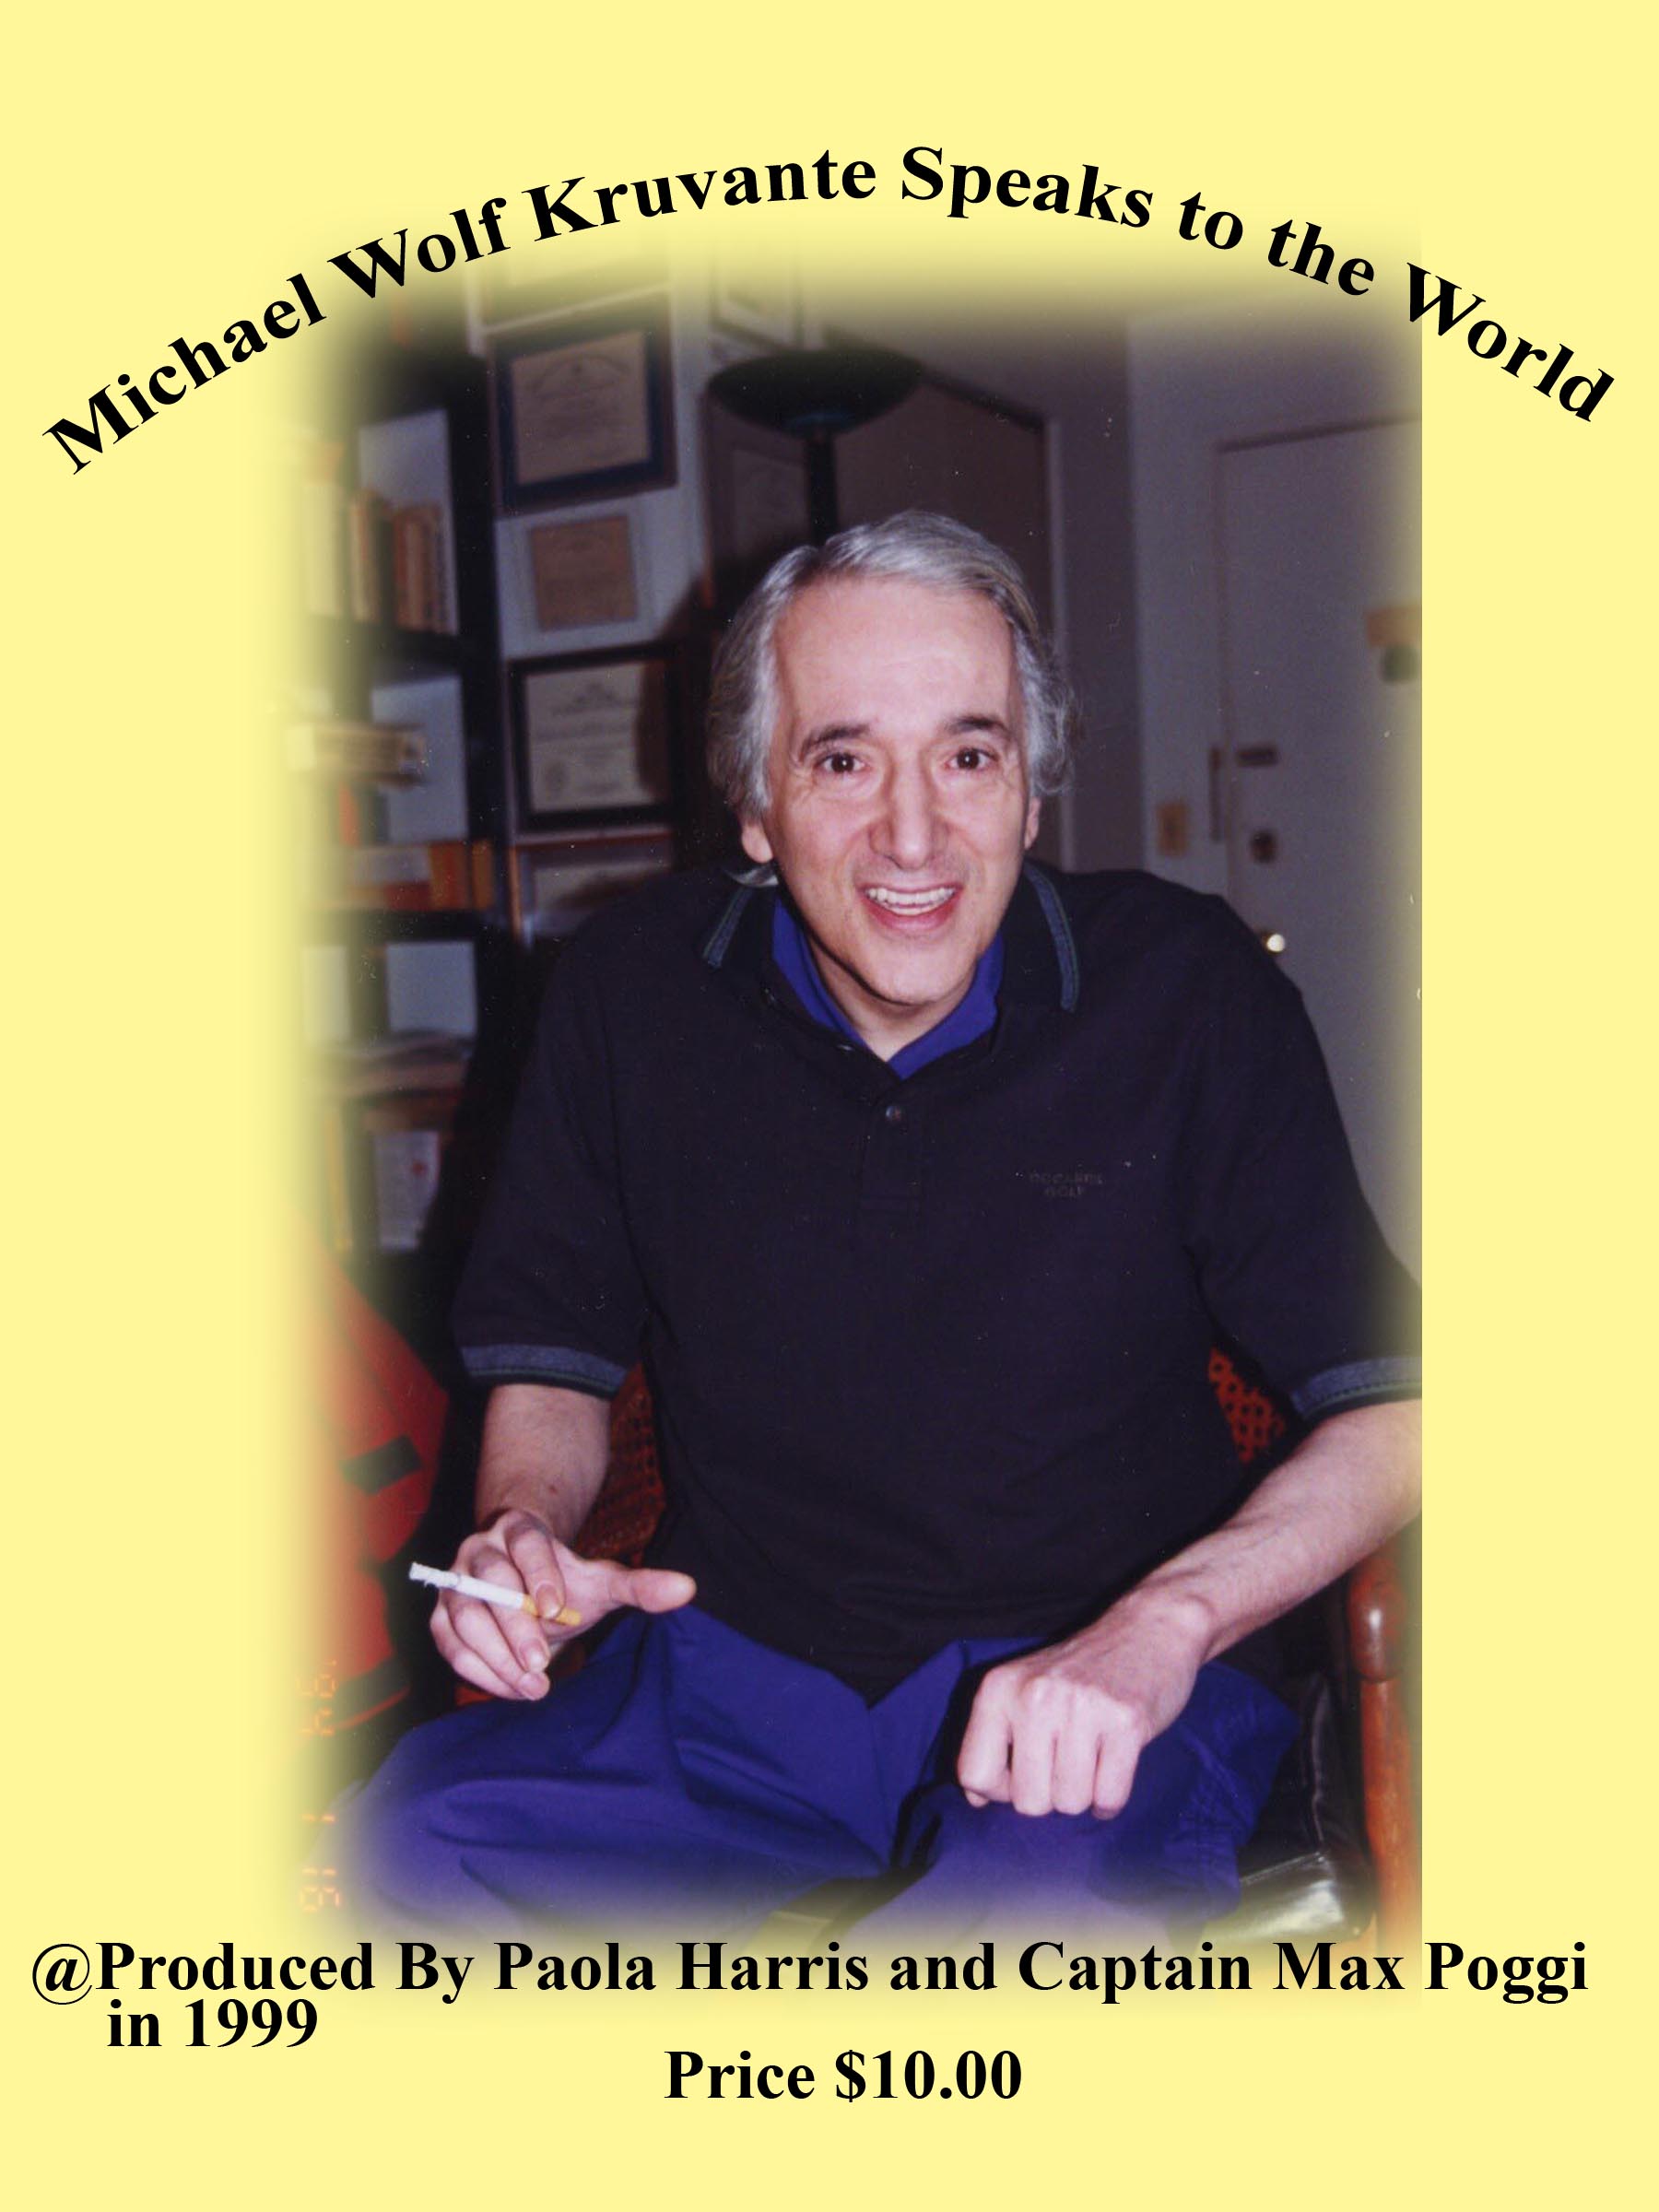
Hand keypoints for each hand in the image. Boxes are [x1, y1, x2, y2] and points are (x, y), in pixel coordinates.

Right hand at [428, 1508, 694, 1701]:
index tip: (557, 1610)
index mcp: (520, 1529)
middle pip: (489, 1582)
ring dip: (495, 1655)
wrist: (524, 1586)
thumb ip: (639, 1585)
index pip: (527, 1543)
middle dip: (514, 1625)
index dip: (538, 1574)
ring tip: (533, 1687)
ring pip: (464, 1616)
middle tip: (542, 1665)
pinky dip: (477, 1670)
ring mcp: (455, 1582)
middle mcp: (480, 1549)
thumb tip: (688, 1588)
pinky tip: (511, 1689)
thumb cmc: (564, 1583)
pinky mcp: (442, 1616)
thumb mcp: (602, 1582)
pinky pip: (450, 1644)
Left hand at [955, 1592, 1211, 1818]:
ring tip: (1091, 1758)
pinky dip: (1111, 1799)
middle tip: (1065, 1761)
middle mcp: (1034, 1696)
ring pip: (1070, 1804)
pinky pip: (1109, 1798)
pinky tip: (1112, 1769)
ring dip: (1084, 1795)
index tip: (1025, 1771)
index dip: (1000, 1790)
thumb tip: (975, 1799)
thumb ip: (992, 1739)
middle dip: (1049, 1796)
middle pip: (1027, 1801)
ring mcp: (1081, 1708)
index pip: (974, 1775)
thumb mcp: (1022, 1688)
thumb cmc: (1079, 1672)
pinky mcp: (1125, 1723)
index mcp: (998, 1688)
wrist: (1148, 1630)